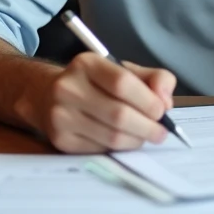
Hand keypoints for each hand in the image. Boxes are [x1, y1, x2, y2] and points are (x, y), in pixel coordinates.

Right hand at [27, 52, 176, 152]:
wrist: (47, 95)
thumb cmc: (95, 82)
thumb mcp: (123, 70)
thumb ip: (152, 79)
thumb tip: (166, 100)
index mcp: (86, 63)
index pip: (122, 83)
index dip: (147, 100)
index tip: (162, 110)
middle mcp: (68, 88)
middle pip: (118, 114)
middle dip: (147, 126)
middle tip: (161, 132)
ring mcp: (61, 116)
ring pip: (111, 136)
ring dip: (136, 140)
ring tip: (145, 136)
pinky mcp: (60, 140)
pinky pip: (100, 149)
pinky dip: (119, 148)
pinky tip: (124, 141)